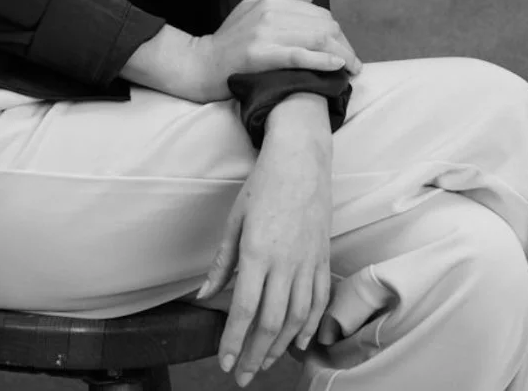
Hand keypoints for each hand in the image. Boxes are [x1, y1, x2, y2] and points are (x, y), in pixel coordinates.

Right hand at [188, 0, 361, 102]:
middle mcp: (271, 11)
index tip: (346, 49)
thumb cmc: (229, 38)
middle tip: (355, 63)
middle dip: (345, 44)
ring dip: (342, 55)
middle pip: (323, 25)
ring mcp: (265, 33)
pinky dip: (322, 60)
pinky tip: (336, 67)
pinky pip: (299, 55)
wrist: (202, 62)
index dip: (338, 32)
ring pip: (316, 39)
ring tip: (353, 69)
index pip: (319, 13)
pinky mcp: (261, 54)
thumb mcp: (250, 5)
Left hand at [197, 117, 333, 384]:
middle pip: (271, 322)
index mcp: (258, 251)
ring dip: (280, 346)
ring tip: (264, 363)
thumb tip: (204, 295)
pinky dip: (310, 326)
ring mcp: (308, 261)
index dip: (233, 340)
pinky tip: (298, 342)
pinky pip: (318, 301)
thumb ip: (221, 262)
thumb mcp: (235, 219)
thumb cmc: (264, 184)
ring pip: (297, 317)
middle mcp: (285, 262)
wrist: (301, 158)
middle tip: (242, 375)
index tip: (224, 363)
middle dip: (254, 354)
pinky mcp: (323, 257)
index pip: (245, 308)